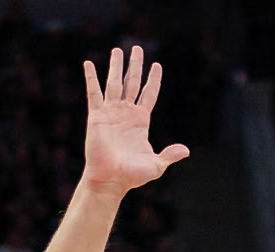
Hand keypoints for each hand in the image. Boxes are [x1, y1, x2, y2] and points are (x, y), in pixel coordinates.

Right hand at [82, 47, 188, 194]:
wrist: (110, 180)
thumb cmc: (132, 176)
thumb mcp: (156, 165)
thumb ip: (170, 155)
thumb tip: (186, 151)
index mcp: (141, 121)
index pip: (149, 94)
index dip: (153, 80)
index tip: (156, 65)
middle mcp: (126, 113)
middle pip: (132, 82)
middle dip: (135, 65)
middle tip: (137, 48)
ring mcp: (111, 112)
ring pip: (114, 83)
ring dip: (116, 66)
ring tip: (117, 50)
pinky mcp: (96, 116)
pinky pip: (93, 93)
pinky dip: (91, 78)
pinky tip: (88, 63)